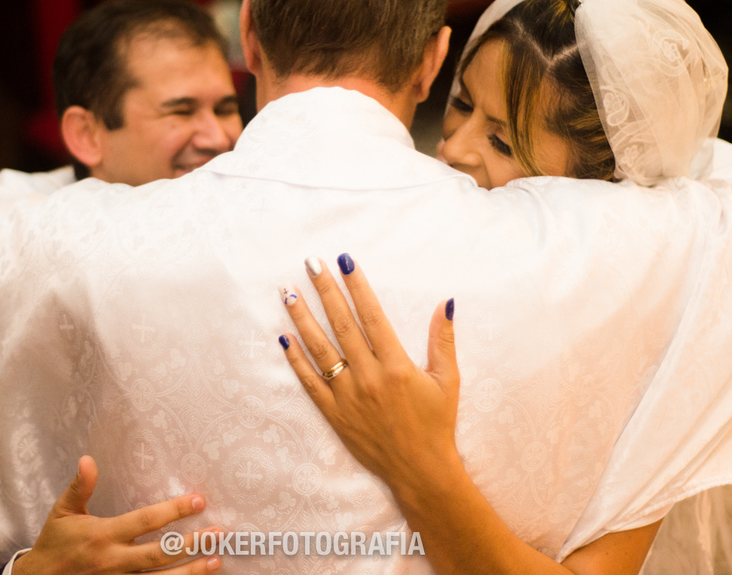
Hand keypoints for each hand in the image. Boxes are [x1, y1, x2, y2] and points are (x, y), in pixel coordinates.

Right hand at [13, 456, 220, 574]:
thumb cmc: (55, 543)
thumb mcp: (63, 512)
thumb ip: (80, 487)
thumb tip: (88, 459)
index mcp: (104, 535)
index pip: (145, 521)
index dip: (173, 511)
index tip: (198, 500)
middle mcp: (115, 561)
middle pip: (161, 553)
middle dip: (192, 543)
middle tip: (218, 533)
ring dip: (191, 571)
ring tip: (216, 560)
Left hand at [279, 254, 460, 498]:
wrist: (420, 470)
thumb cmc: (437, 423)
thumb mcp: (447, 379)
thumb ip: (443, 339)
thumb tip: (445, 302)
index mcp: (396, 365)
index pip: (372, 315)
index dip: (357, 286)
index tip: (345, 261)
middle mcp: (369, 377)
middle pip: (341, 325)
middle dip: (325, 291)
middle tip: (310, 263)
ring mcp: (348, 396)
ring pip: (320, 349)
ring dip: (302, 319)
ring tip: (289, 292)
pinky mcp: (335, 414)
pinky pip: (310, 383)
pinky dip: (296, 360)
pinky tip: (284, 337)